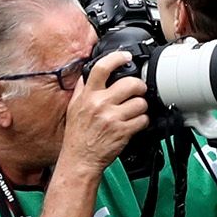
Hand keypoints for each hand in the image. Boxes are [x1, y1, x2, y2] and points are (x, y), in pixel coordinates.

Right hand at [58, 53, 149, 171]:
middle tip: (138, 90)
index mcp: (88, 96)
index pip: (102, 68)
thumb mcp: (74, 107)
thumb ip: (82, 88)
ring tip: (134, 110)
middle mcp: (100, 104)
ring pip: (140, 102)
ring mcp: (112, 118)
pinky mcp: (123, 132)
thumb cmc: (77, 135)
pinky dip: (142, 121)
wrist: (80, 159)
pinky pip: (143, 120)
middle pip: (130, 83)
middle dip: (138, 86)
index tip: (126, 56)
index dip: (117, 58)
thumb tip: (89, 72)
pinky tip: (135, 123)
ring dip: (141, 106)